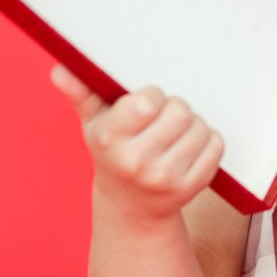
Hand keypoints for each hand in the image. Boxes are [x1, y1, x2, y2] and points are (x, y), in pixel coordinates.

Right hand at [48, 63, 224, 224]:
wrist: (130, 206)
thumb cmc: (112, 152)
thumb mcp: (93, 123)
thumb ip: (80, 92)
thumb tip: (60, 69)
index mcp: (111, 140)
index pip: (148, 101)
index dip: (152, 97)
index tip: (145, 106)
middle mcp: (137, 163)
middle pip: (180, 111)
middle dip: (174, 109)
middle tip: (161, 120)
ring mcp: (165, 179)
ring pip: (200, 127)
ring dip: (192, 125)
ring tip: (174, 135)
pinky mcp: (191, 188)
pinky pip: (216, 146)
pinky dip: (208, 142)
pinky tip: (188, 149)